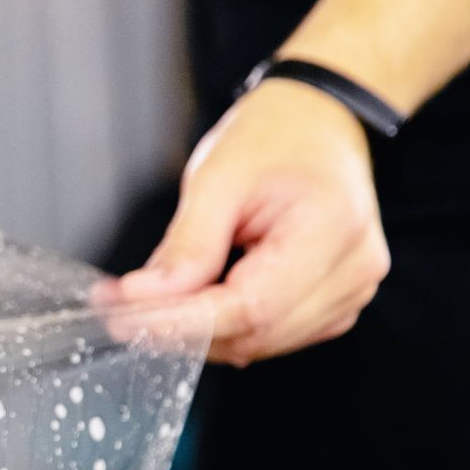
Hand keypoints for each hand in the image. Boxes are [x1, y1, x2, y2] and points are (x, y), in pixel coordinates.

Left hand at [110, 79, 390, 365]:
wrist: (318, 125)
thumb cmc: (272, 140)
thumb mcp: (217, 179)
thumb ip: (186, 245)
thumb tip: (143, 298)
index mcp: (333, 229)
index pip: (251, 306)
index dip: (182, 321)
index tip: (123, 319)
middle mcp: (353, 271)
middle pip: (255, 333)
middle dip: (180, 329)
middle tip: (116, 311)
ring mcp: (351, 292)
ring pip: (259, 343)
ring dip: (198, 334)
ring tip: (145, 303)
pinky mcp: (334, 305)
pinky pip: (270, 335)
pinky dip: (223, 327)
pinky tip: (190, 301)